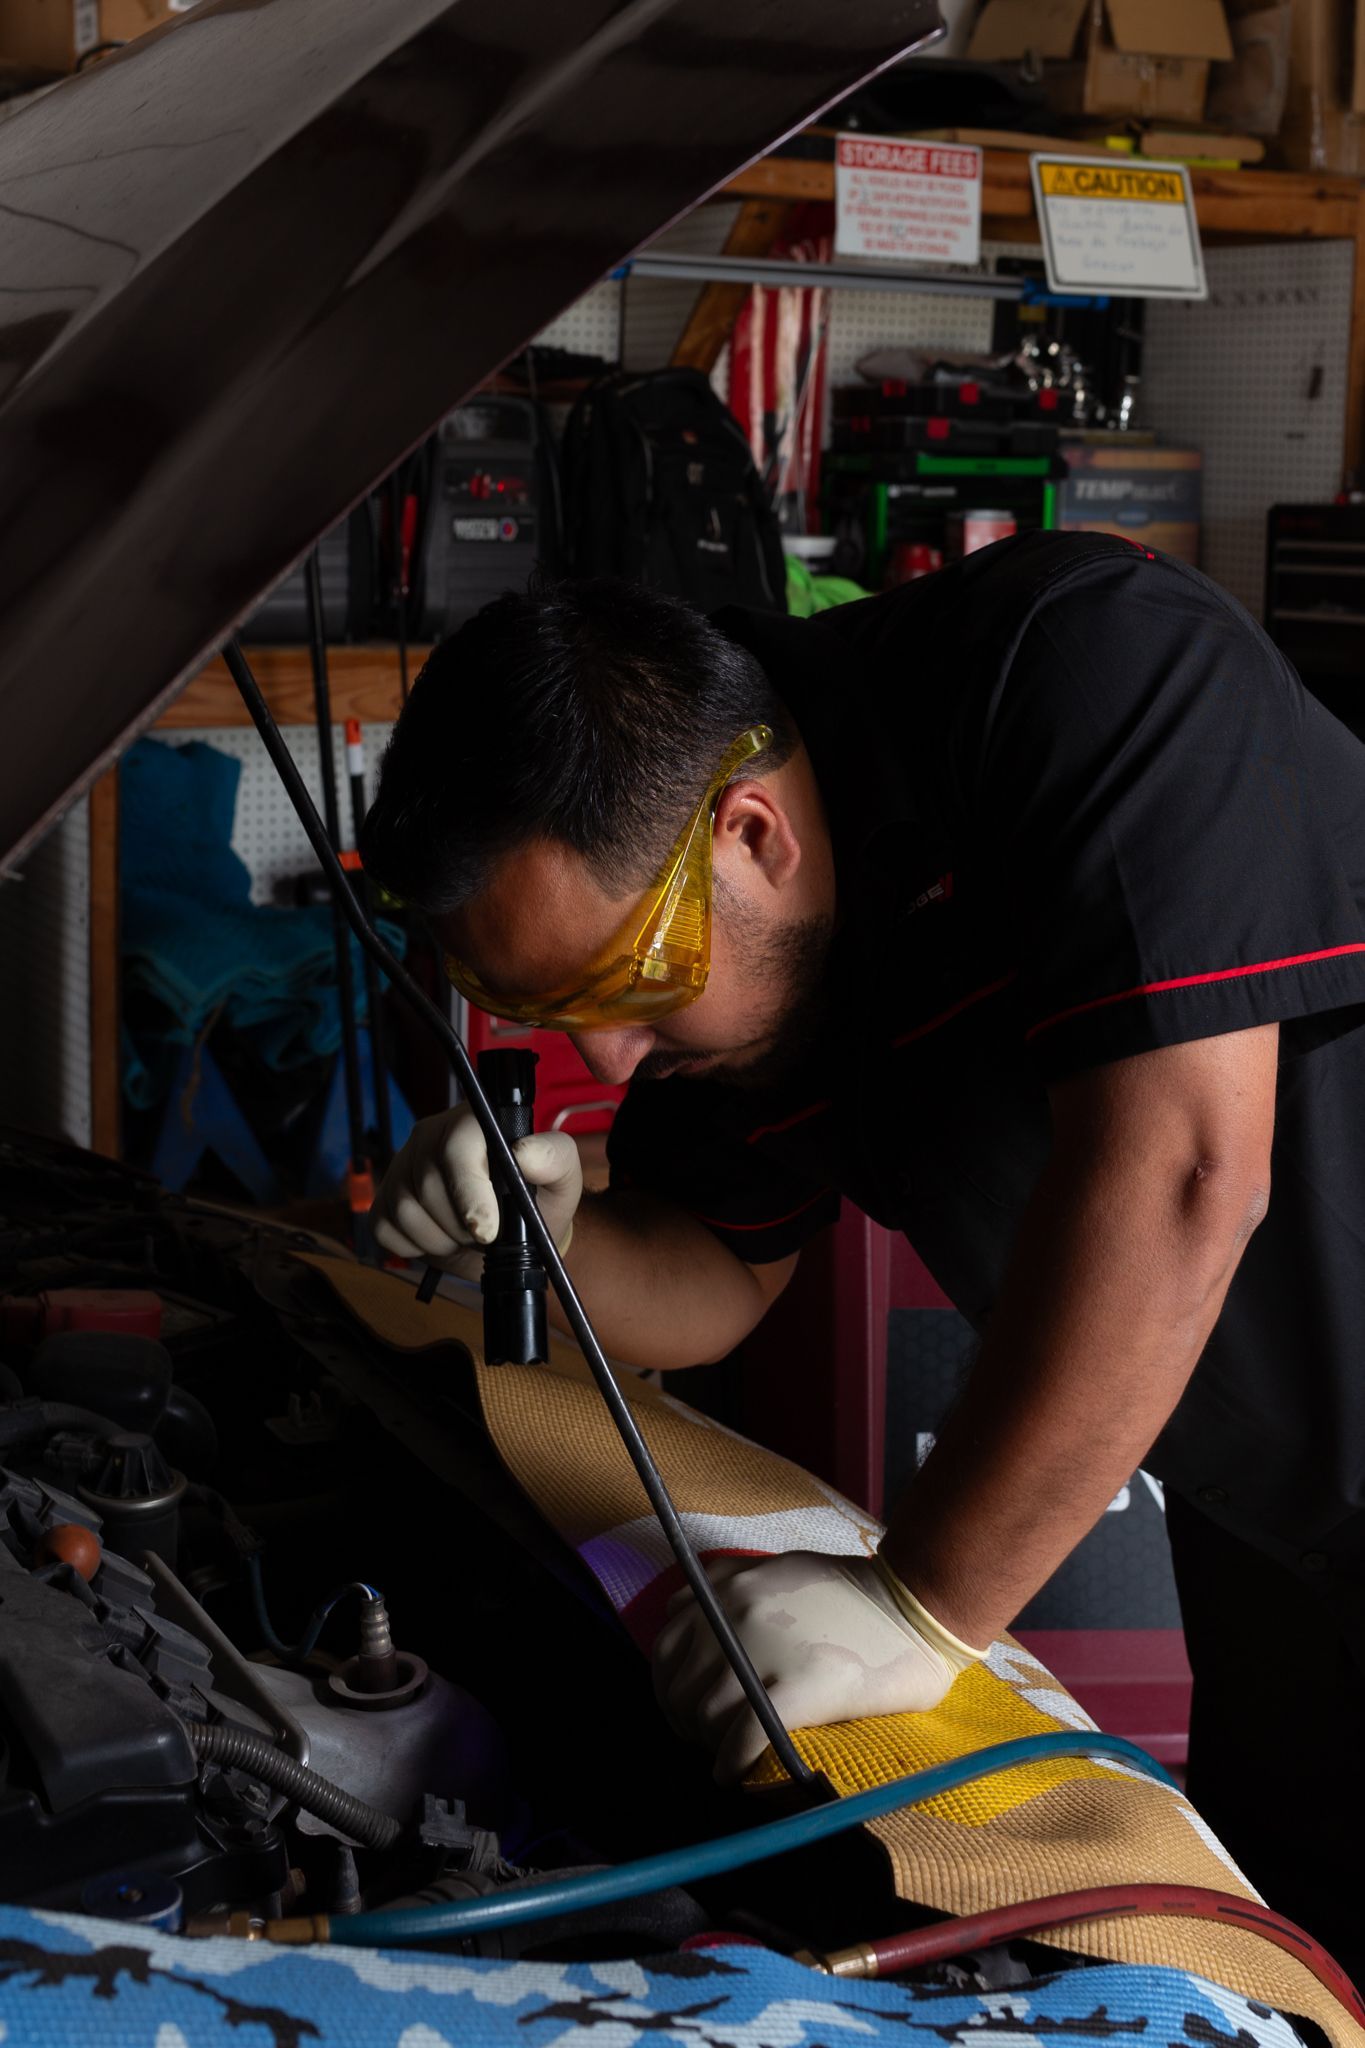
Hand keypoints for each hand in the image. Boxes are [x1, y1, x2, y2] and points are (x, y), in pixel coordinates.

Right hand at [370, 1104, 582, 1280]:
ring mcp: (402, 1165)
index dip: (468, 1191)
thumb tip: (525, 1153)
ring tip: (467, 1234)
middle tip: (488, 1233)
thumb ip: (554, 1158)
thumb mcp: (562, 1178)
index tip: (486, 1230)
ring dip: (442, 1238)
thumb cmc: (538, 1199)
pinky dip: (417, 1246)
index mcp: (473, 1121)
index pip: (456, 1147)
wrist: (516, 1236)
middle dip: (462, 1224)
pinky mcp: (385, 1197)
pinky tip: (442, 1237)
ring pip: (405, 1210)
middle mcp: (431, 1135)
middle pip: (428, 1185)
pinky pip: (386, 1228)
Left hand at [652, 1550, 984, 1782]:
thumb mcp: (780, 1570)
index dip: (671, 1684)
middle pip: (680, 1688)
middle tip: (710, 1741)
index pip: (665, 1646)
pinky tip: (736, 1776)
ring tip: (728, 1759)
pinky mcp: (798, 1688)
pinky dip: (731, 1765)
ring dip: (711, 1746)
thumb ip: (732, 1591)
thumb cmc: (856, 1592)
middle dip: (689, 1721)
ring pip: (706, 1717)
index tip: (689, 1706)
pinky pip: (742, 1739)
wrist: (915, 1607)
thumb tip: (693, 1626)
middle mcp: (733, 1614)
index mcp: (727, 1586)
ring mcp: (763, 1651)